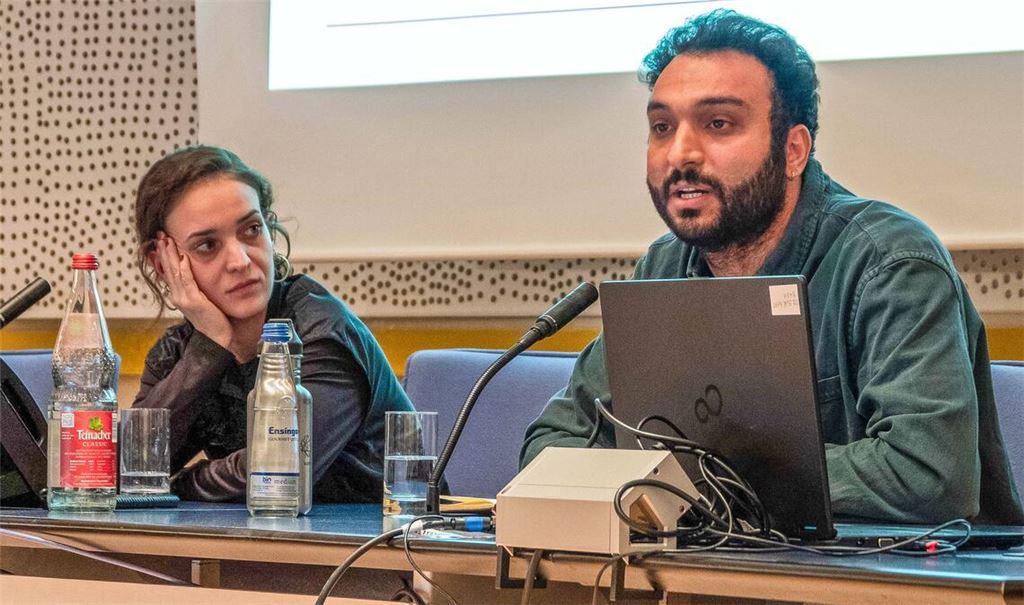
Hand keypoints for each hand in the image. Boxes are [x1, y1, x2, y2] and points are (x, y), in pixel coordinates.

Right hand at [155, 233, 234, 352]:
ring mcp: (184, 298)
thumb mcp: (200, 300)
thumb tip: (192, 274)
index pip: (168, 271)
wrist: (217, 338)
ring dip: (171, 255)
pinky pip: (188, 281)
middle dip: (164, 251)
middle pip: (168, 269)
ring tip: (167, 240)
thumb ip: (195, 288)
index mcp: (178, 295)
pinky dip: (184, 268)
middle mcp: (178, 296)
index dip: (164, 255)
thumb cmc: (212, 320)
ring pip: (174, 272)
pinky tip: (183, 256)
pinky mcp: (194, 301)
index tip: (161, 241)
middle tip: (160, 235)